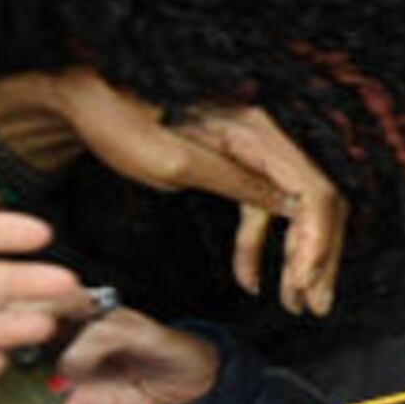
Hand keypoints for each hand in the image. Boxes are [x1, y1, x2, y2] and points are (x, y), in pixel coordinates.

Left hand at [0, 69, 347, 314]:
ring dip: (295, 257)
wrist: (86, 100)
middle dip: (318, 256)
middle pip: (314, 201)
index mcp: (255, 131)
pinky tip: (250, 277)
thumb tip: (291, 208)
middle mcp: (263, 137)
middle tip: (313, 304)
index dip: (318, 241)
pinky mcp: (233, 164)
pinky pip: (261, 209)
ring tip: (293, 300)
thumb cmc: (122, 123)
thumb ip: (238, 182)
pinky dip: (259, 245)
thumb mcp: (175, 162)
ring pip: (293, 209)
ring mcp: (250, 151)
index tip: (305, 283)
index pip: (312, 190)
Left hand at [0, 303, 221, 403]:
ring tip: (8, 361)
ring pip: (53, 313)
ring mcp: (97, 314)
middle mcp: (65, 309)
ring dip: (30, 334)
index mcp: (42, 321)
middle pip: (16, 304)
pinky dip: (82, 356)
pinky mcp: (131, 324)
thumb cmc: (126, 384)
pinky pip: (101, 335)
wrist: (183, 383)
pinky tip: (68, 378)